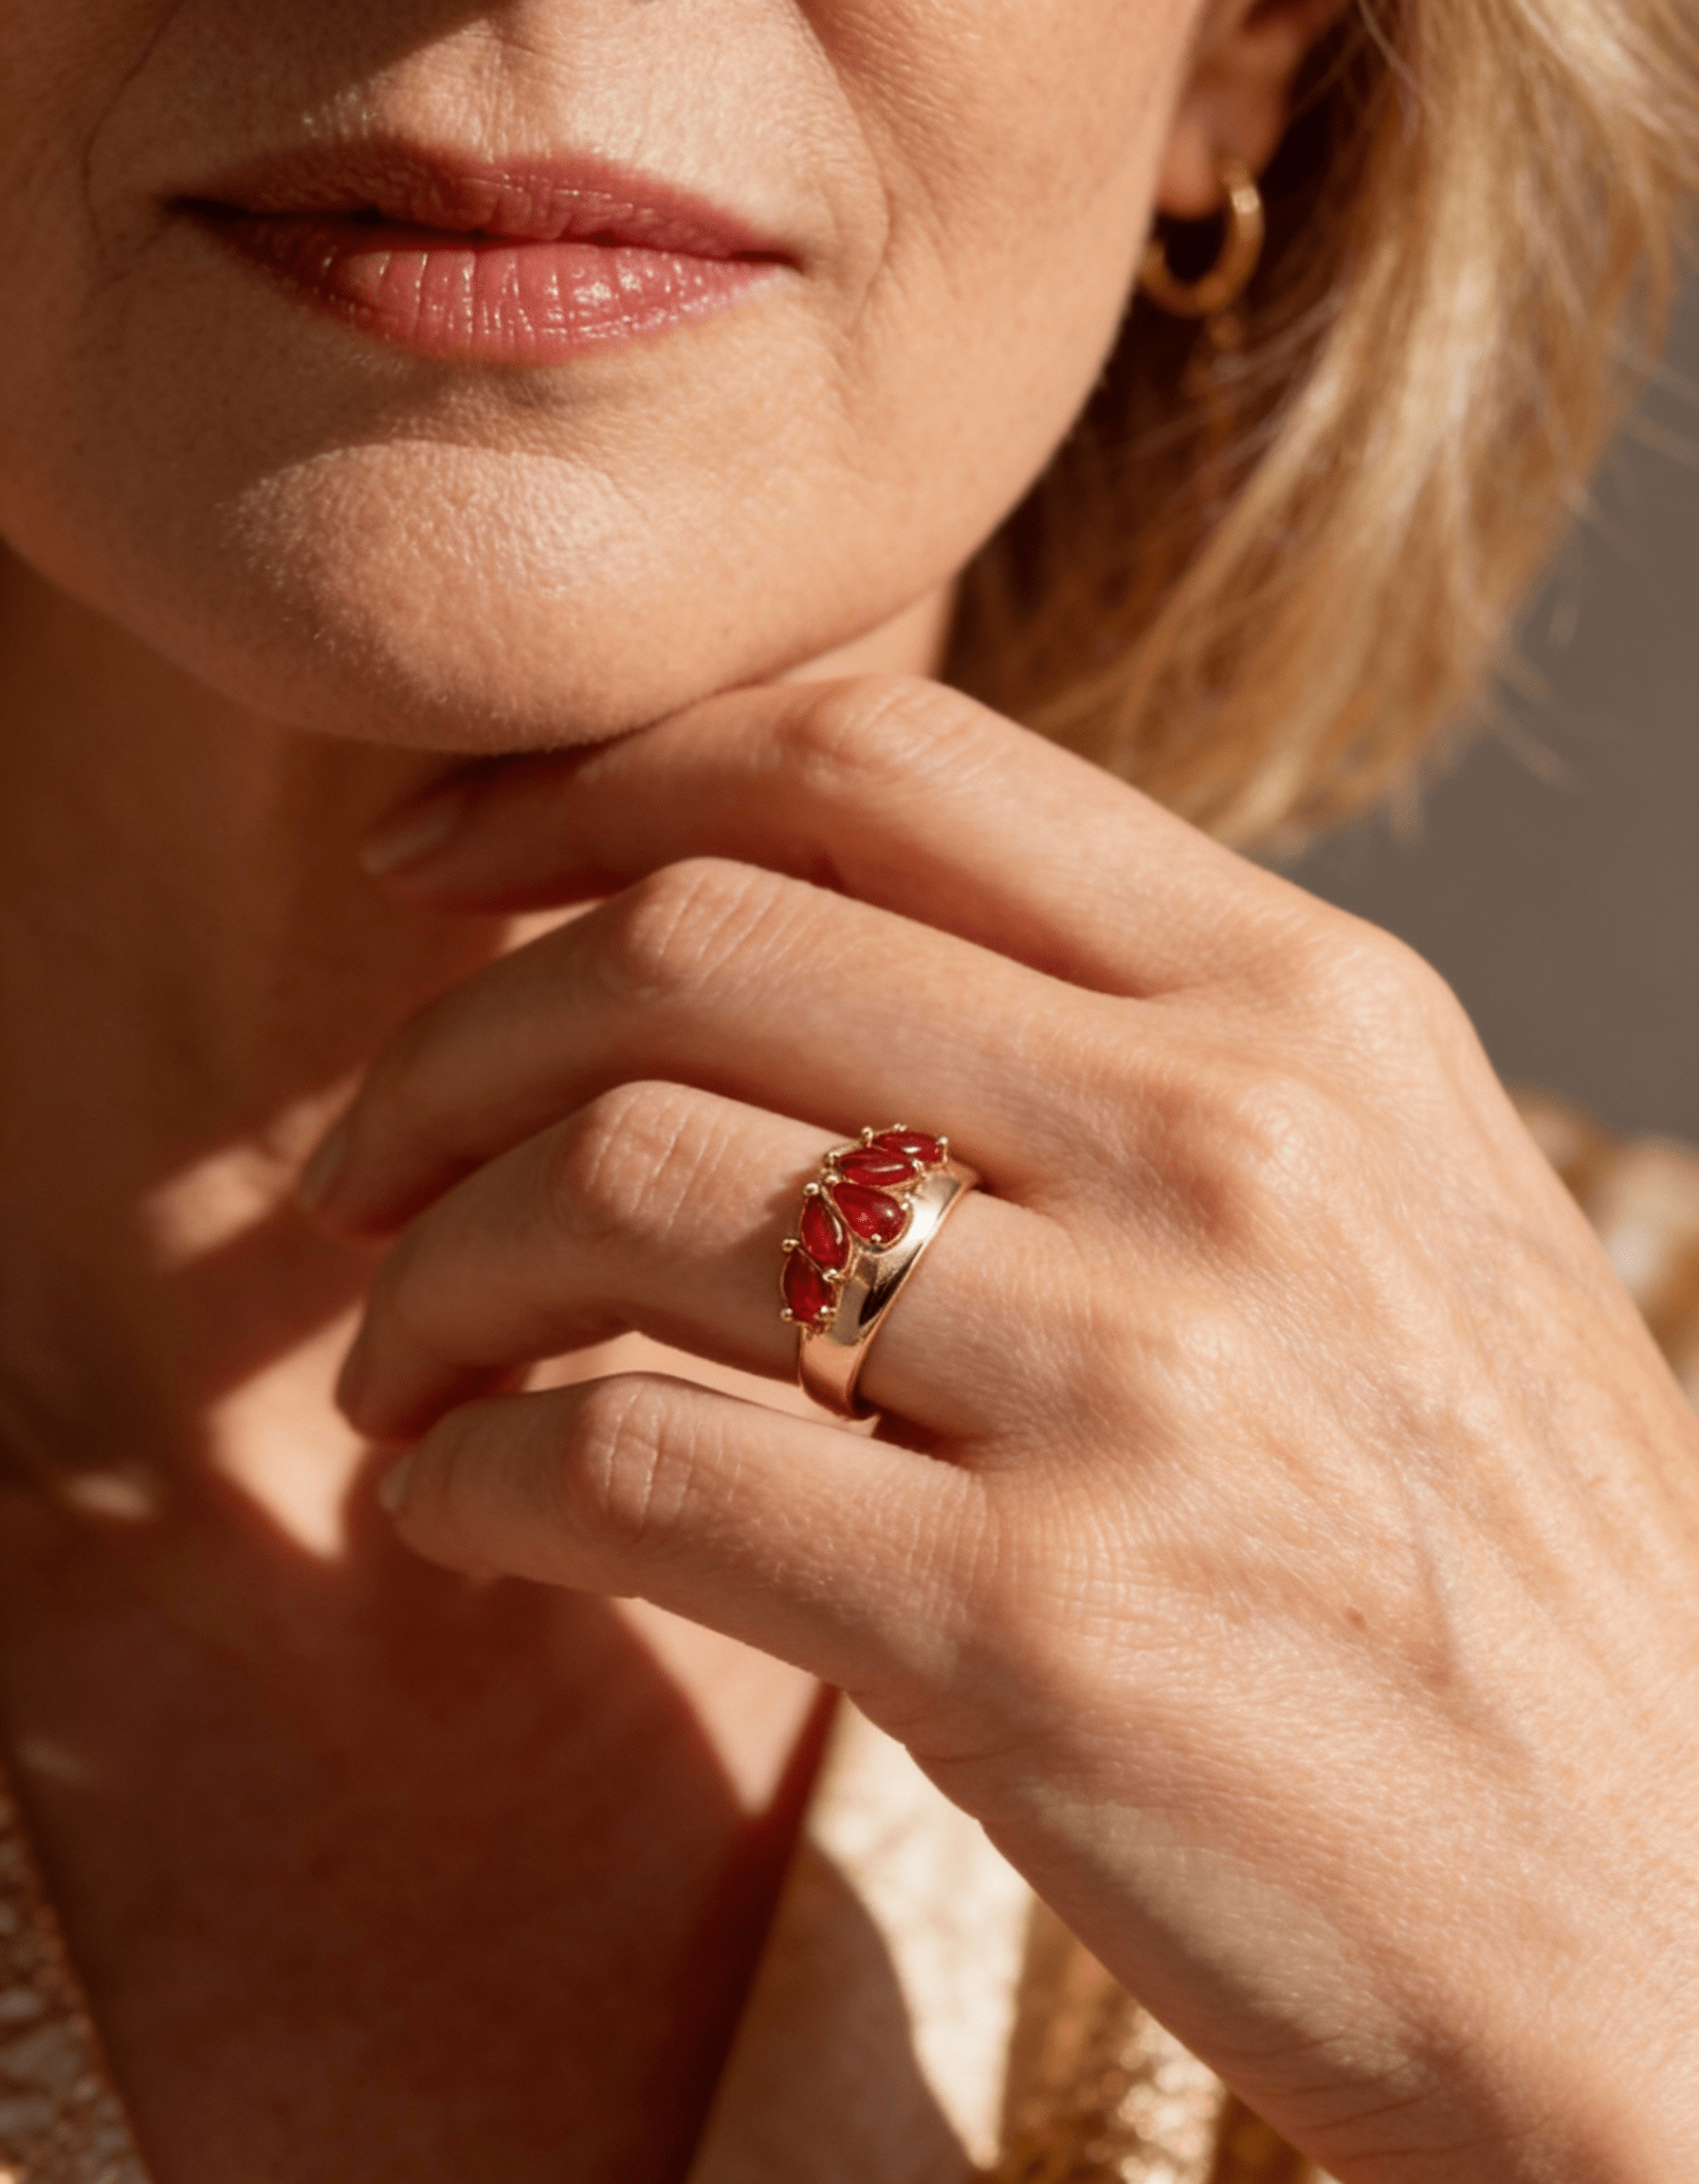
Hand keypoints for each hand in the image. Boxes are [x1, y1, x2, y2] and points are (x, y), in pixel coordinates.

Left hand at [304, 676, 1698, 2182]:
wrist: (1668, 1925)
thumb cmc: (1491, 1556)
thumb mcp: (1375, 1206)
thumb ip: (1120, 1046)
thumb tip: (779, 951)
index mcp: (1304, 1002)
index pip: (867, 766)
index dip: (589, 778)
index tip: (428, 865)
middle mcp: (1229, 1141)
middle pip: (689, 949)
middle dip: (445, 1045)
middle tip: (354, 1169)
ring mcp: (1143, 1382)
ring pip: (619, 1190)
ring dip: (428, 1278)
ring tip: (394, 1371)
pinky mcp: (1042, 1636)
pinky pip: (633, 1471)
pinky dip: (477, 1478)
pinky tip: (455, 1514)